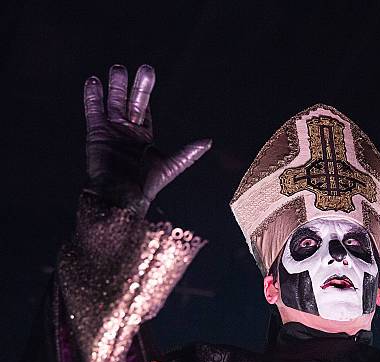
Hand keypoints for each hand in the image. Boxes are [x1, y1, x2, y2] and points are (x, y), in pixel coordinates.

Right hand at [83, 64, 210, 215]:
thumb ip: (188, 153)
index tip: (148, 72)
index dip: (146, 91)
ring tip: (117, 68)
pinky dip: (93, 96)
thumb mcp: (171, 166)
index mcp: (143, 137)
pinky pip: (93, 110)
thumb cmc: (145, 186)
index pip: (145, 108)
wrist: (121, 196)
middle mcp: (127, 131)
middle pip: (131, 101)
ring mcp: (111, 130)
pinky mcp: (96, 132)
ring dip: (115, 86)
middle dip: (137, 85)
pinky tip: (94, 81)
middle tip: (144, 68)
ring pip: (113, 102)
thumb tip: (208, 142)